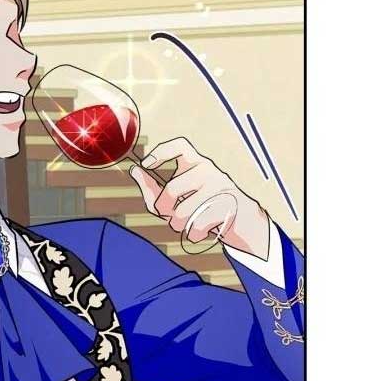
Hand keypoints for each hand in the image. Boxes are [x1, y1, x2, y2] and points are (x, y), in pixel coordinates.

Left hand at [132, 134, 269, 261]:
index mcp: (197, 163)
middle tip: (168, 215)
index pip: (180, 146)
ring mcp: (219, 188)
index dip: (161, 152)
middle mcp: (209, 171)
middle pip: (172, 189)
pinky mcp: (227, 207)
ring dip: (179, 225)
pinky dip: (193, 235)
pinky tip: (202, 231)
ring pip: (182, 212)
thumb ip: (155, 187)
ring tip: (188, 223)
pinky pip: (195, 227)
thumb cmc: (205, 207)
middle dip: (163, 208)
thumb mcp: (180, 197)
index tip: (147, 163)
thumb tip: (135, 170)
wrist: (244, 223)